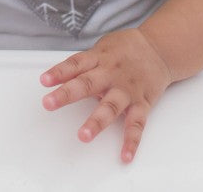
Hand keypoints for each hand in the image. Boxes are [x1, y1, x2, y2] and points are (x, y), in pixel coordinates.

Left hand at [40, 28, 171, 162]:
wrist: (159, 48)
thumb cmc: (125, 48)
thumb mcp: (102, 48)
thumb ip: (85, 65)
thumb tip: (62, 79)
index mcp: (100, 58)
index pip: (75, 64)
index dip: (59, 72)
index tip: (44, 80)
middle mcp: (112, 73)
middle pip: (87, 84)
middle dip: (67, 94)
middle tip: (49, 103)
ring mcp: (127, 89)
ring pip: (111, 106)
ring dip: (96, 122)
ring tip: (83, 135)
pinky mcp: (142, 103)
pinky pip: (136, 124)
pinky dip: (132, 141)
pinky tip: (125, 155)